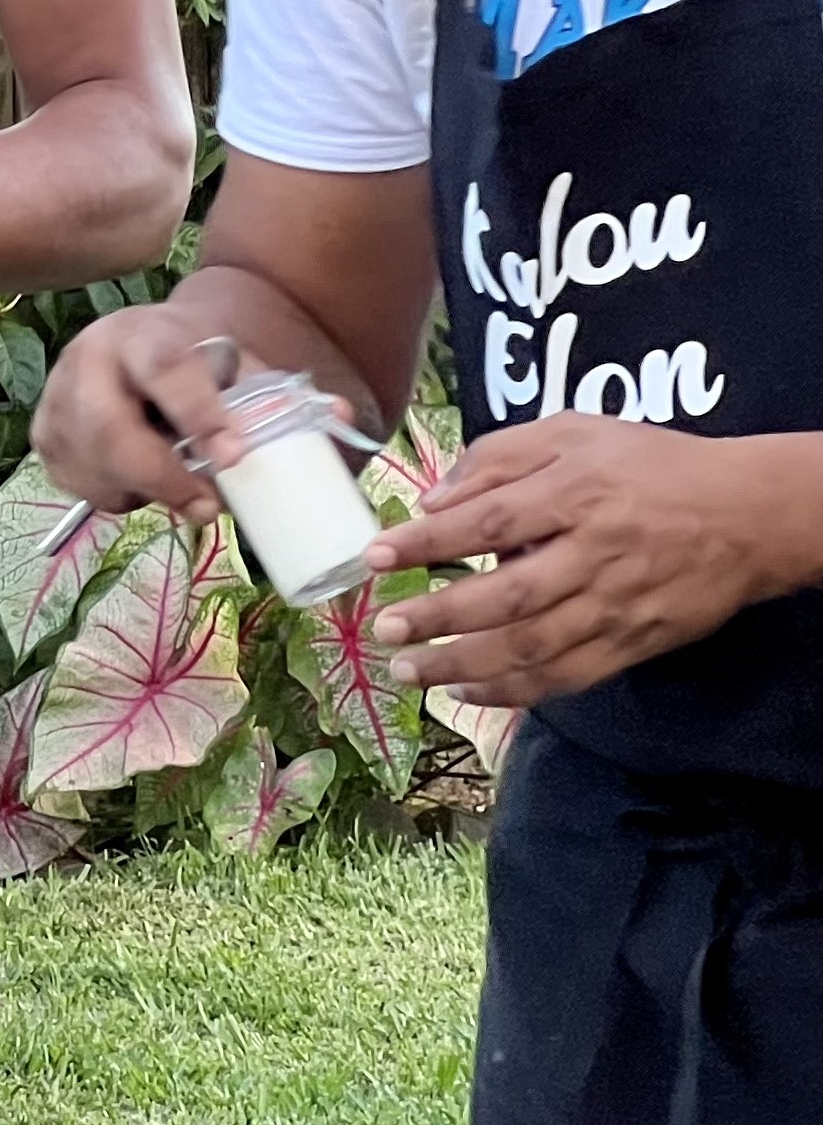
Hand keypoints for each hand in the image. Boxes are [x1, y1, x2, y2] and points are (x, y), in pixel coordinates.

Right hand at [29, 296, 279, 520]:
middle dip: (163, 477)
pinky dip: (118, 494)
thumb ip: (267, 395)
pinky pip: (80, 484)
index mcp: (140, 334)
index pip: (164, 370)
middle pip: (109, 431)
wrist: (141, 342)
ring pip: (95, 467)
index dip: (197, 414)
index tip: (234, 456)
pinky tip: (137, 475)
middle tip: (207, 506)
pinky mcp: (43, 436)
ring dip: (143, 490)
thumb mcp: (233, 363)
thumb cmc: (194, 360)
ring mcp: (55, 399)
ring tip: (175, 482)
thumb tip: (334, 418)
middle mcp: (85, 360)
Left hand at [361, 420, 822, 707]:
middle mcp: (593, 554)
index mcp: (575, 494)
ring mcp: (616, 605)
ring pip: (533, 646)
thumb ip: (499, 456)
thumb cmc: (652, 465)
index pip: (488, 521)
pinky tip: (469, 692)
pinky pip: (568, 676)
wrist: (751, 513)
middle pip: (505, 595)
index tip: (373, 557)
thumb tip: (432, 499)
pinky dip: (516, 691)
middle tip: (384, 628)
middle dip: (437, 617)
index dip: (426, 543)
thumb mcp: (576, 432)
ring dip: (464, 665)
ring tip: (410, 671)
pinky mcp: (635, 642)